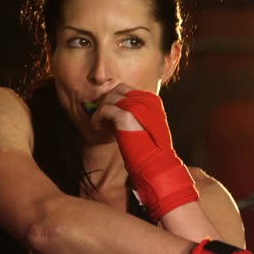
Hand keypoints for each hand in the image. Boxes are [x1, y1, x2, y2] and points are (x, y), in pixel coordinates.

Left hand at [98, 85, 197, 219]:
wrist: (156, 163)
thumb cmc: (150, 150)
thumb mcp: (144, 126)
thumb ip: (134, 114)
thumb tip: (114, 110)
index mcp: (152, 100)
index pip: (127, 90)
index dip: (114, 100)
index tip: (108, 114)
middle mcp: (146, 99)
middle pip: (117, 90)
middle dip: (106, 102)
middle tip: (101, 118)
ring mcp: (136, 105)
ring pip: (109, 98)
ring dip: (101, 109)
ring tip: (99, 124)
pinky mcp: (126, 114)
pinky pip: (104, 110)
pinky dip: (97, 117)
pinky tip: (97, 127)